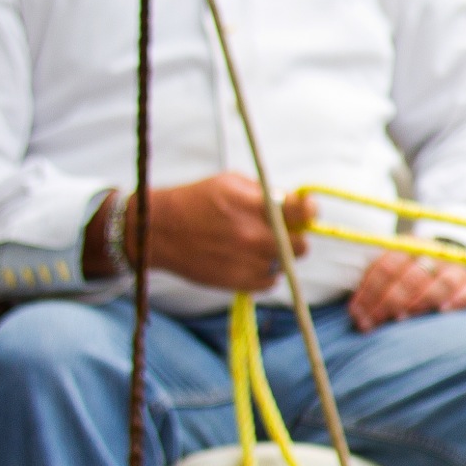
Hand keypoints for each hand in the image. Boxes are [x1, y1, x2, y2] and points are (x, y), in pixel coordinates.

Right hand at [131, 173, 311, 290]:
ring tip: (254, 246)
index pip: (302, 212)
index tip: (306, 211)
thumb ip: (266, 192)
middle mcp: (253, 236)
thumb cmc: (195, 200)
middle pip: (301, 245)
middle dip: (294, 237)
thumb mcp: (230, 182)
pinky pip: (269, 282)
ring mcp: (246, 262)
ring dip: (277, 256)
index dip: (309, 211)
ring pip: (285, 265)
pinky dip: (264, 273)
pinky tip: (249, 261)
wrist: (157, 230)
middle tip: (280, 232)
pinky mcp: (237, 282)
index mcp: (253, 207)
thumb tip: (295, 203)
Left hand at [348, 249, 465, 331]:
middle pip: (410, 276)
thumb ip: (376, 288)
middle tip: (375, 323)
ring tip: (402, 318)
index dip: (370, 293)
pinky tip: (442, 311)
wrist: (449, 262)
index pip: (386, 267)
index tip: (359, 317)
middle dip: (389, 302)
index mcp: (406, 248)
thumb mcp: (392, 272)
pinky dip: (456, 300)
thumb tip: (356, 315)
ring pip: (440, 282)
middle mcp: (430, 254)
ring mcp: (453, 268)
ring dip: (419, 301)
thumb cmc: (410, 276)